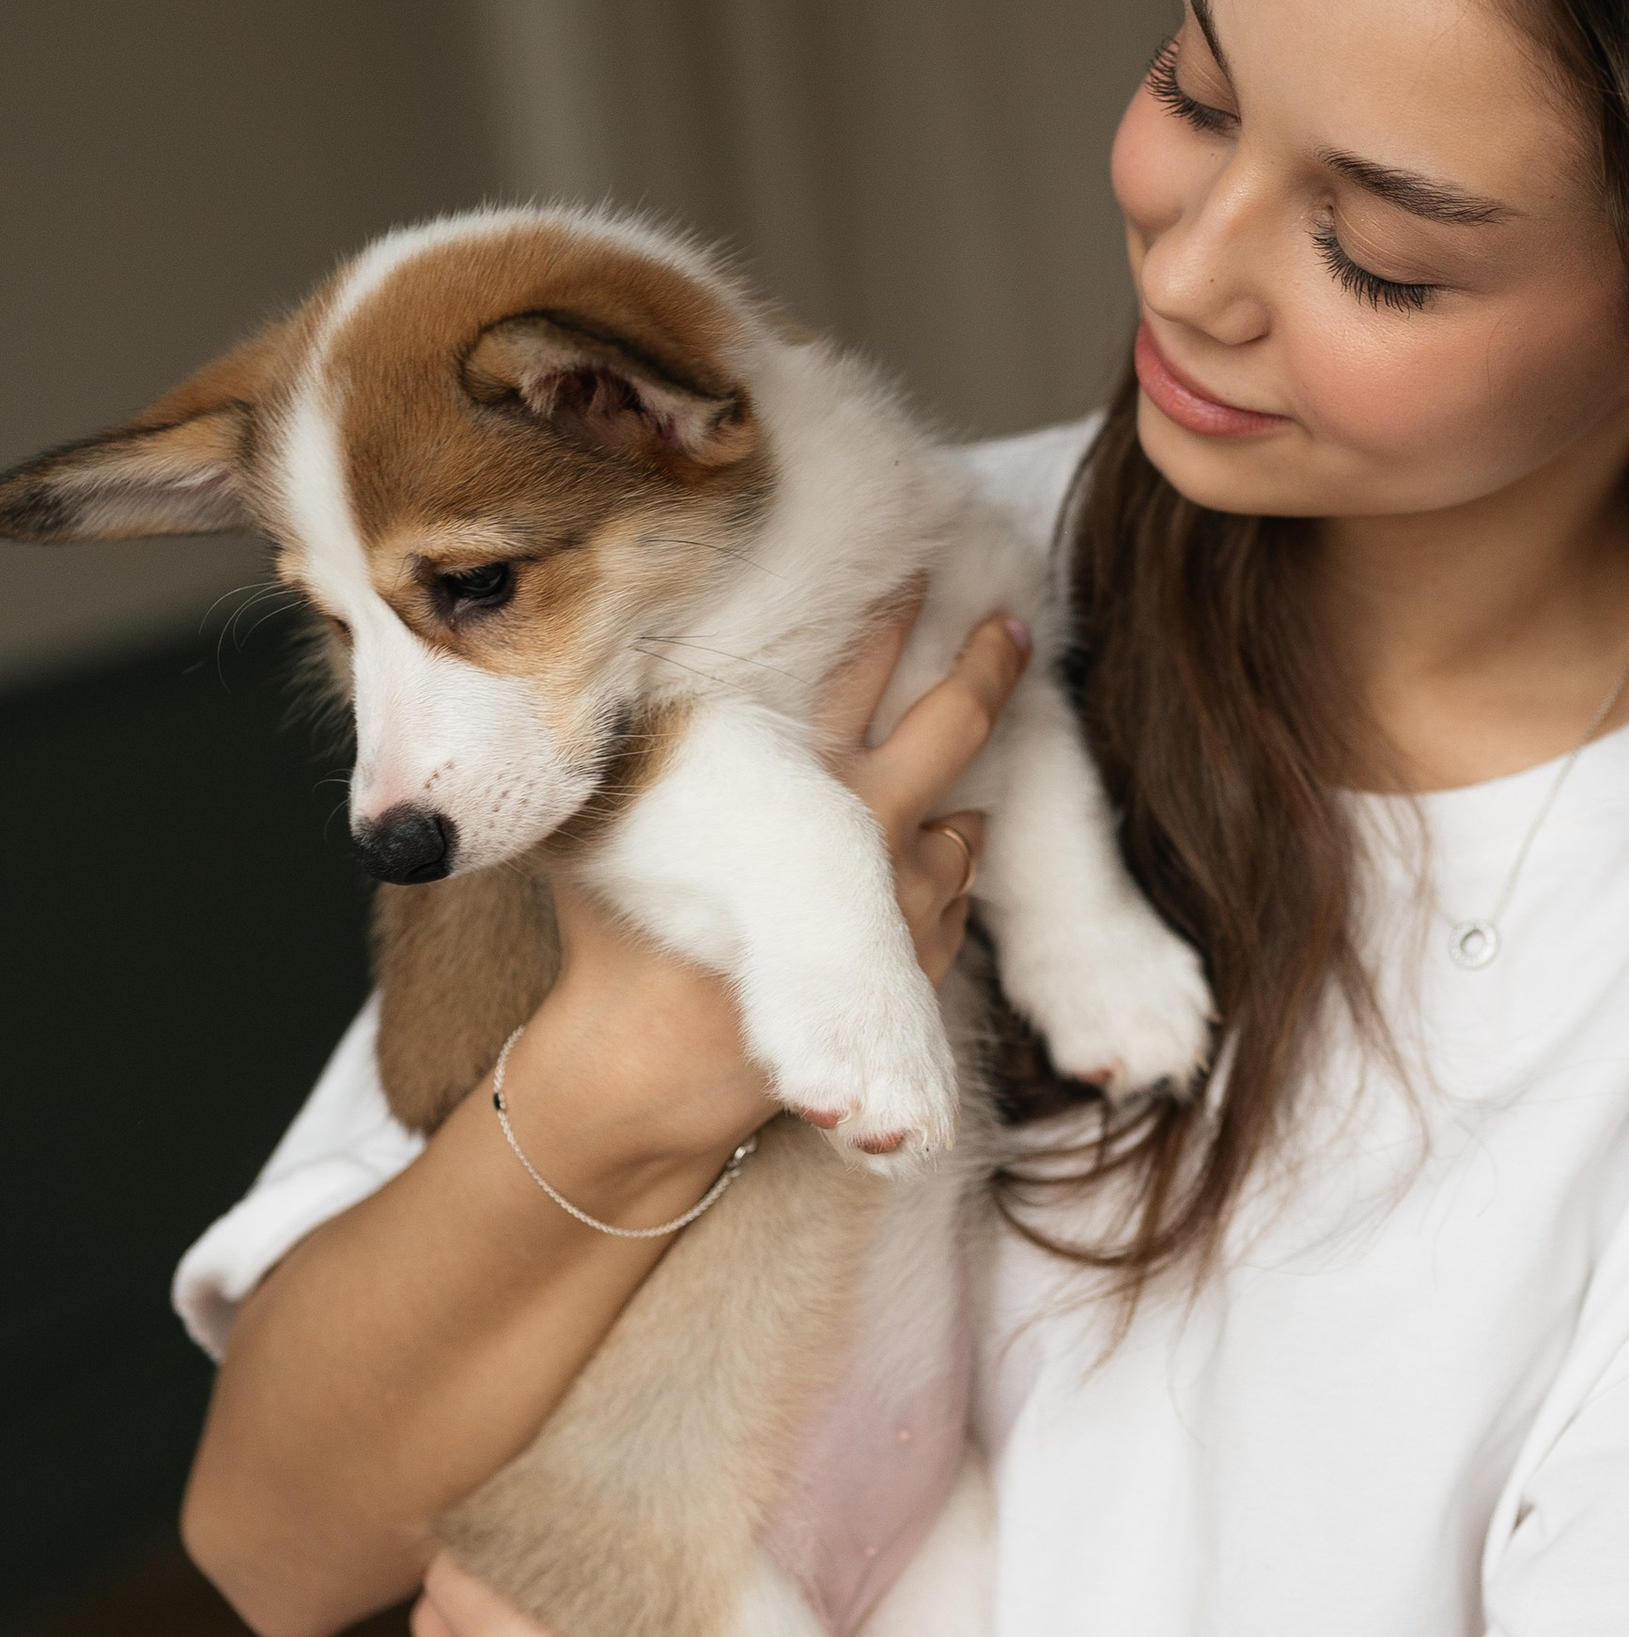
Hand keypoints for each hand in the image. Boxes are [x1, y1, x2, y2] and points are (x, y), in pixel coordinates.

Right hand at [497, 603, 1028, 1183]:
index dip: (893, 614)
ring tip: (951, 784)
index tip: (921, 565)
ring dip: (956, 801)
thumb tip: (609, 687)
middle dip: (985, 664)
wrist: (659, 1072)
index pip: (861, 671)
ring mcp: (908, 902)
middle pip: (952, 725)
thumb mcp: (620, 832)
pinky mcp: (922, 963)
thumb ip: (637, 759)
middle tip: (1011, 623)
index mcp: (800, 783)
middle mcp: (870, 832)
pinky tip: (916, 871)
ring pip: (964, 825)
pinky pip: (952, 898)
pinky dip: (939, 876)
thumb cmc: (624, 946)